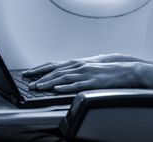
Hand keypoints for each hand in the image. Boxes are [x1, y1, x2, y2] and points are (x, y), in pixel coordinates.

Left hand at [26, 62, 142, 92]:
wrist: (124, 69)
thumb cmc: (106, 71)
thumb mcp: (88, 69)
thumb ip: (75, 72)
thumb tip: (61, 78)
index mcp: (77, 63)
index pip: (54, 65)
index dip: (40, 69)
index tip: (28, 73)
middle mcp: (79, 66)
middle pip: (56, 71)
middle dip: (41, 77)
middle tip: (30, 84)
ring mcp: (85, 74)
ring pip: (64, 77)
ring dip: (50, 82)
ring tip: (39, 87)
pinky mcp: (92, 82)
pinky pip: (77, 84)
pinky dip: (66, 87)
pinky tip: (58, 89)